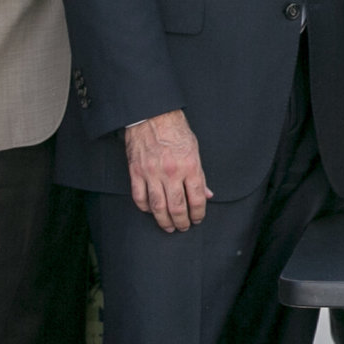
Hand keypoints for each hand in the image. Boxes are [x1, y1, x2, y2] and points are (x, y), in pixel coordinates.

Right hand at [125, 109, 211, 232]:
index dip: (199, 213)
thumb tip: (207, 194)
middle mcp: (172, 172)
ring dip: (164, 221)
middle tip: (184, 228)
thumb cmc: (176, 131)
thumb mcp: (195, 150)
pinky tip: (150, 211)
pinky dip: (145, 208)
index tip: (198, 219)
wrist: (153, 116)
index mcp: (190, 166)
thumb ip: (200, 175)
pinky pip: (139, 197)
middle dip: (182, 222)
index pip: (198, 198)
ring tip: (169, 227)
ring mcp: (152, 173)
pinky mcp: (136, 172)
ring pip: (158, 207)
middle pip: (177, 207)